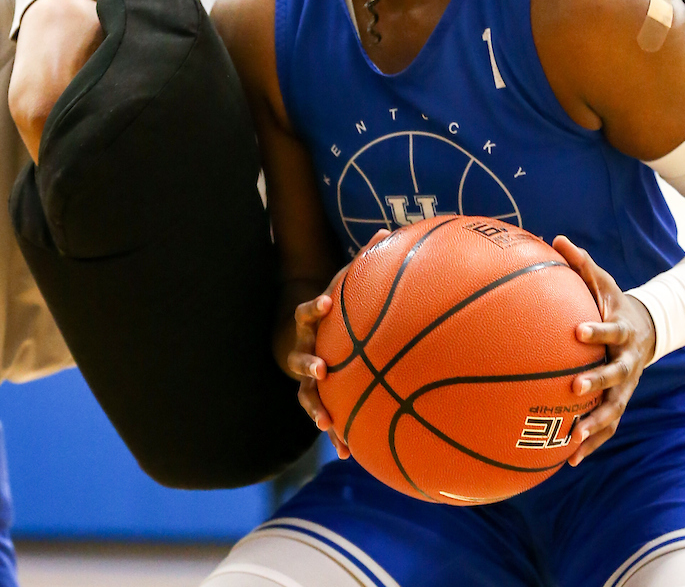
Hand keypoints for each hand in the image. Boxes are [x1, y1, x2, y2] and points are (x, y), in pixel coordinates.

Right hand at [288, 266, 350, 458]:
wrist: (303, 337)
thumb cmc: (332, 311)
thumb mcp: (340, 285)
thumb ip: (361, 264)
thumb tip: (384, 231)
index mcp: (310, 324)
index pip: (306, 312)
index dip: (314, 308)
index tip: (326, 304)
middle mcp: (303, 351)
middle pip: (300, 358)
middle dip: (309, 364)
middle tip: (321, 368)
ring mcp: (306, 378)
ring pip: (306, 396)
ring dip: (317, 408)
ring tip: (327, 423)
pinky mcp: (318, 398)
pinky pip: (327, 417)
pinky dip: (338, 435)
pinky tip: (351, 455)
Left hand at [554, 235, 656, 467]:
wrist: (646, 331)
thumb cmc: (612, 301)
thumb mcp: (601, 281)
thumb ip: (580, 263)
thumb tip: (554, 238)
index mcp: (621, 331)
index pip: (609, 330)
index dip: (596, 330)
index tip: (576, 330)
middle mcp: (627, 363)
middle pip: (615, 375)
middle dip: (596, 381)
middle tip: (573, 387)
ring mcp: (626, 387)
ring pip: (612, 410)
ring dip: (593, 426)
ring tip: (571, 440)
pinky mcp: (619, 404)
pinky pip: (606, 427)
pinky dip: (591, 444)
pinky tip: (568, 460)